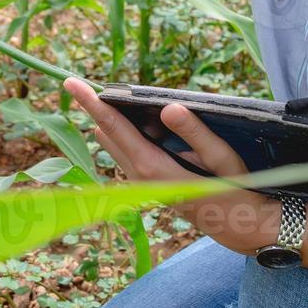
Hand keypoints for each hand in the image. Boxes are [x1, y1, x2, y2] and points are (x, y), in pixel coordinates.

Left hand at [61, 77, 247, 180]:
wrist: (236, 227)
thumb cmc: (233, 190)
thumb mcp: (221, 159)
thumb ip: (195, 133)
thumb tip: (168, 107)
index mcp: (151, 167)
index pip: (113, 128)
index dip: (91, 103)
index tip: (70, 82)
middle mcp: (137, 176)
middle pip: (106, 133)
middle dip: (98, 106)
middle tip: (94, 80)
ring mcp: (139, 181)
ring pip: (113, 143)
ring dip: (113, 119)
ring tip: (124, 98)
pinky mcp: (145, 182)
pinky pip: (125, 150)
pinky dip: (125, 131)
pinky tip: (143, 120)